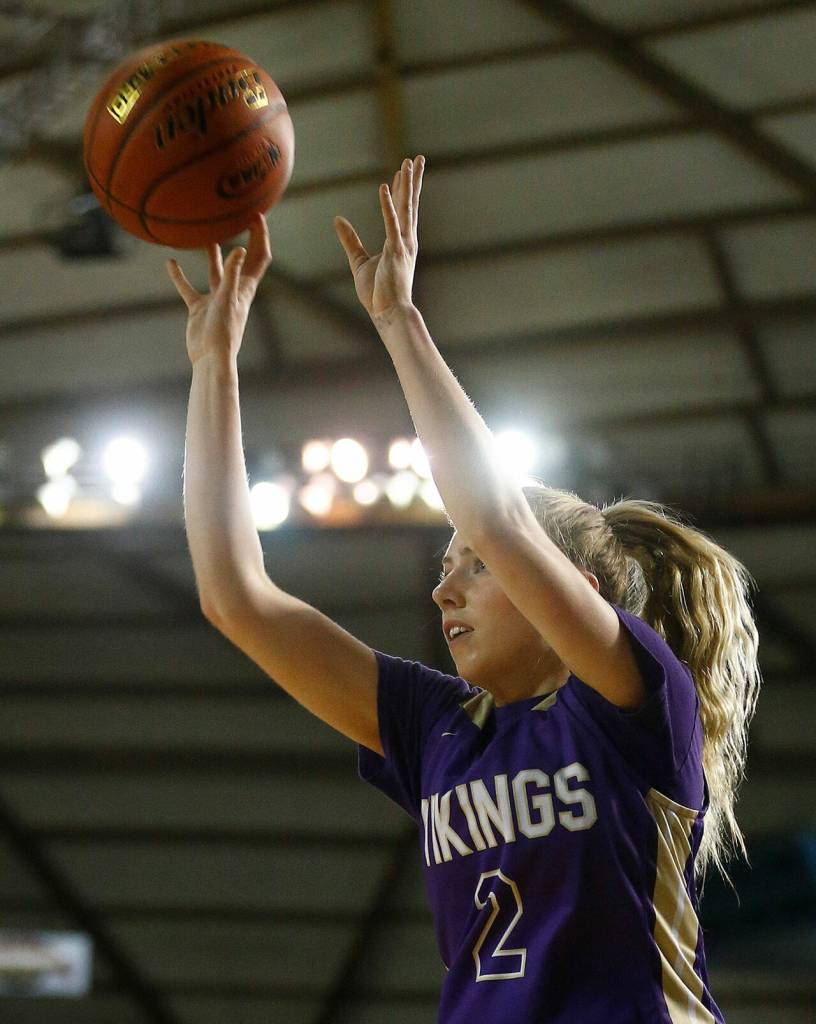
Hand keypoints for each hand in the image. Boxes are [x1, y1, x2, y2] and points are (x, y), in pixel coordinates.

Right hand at [166, 212, 271, 365]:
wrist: (209, 358)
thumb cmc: (223, 333)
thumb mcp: (227, 299)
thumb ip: (233, 275)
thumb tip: (240, 249)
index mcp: (246, 288)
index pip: (259, 257)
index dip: (260, 237)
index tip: (256, 216)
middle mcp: (233, 290)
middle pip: (241, 260)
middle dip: (244, 239)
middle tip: (238, 218)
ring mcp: (216, 298)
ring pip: (215, 271)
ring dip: (213, 254)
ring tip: (207, 235)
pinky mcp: (200, 308)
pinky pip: (188, 288)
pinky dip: (180, 276)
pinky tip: (170, 263)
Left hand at [334, 155, 424, 323]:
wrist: (388, 314)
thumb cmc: (377, 293)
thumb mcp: (358, 261)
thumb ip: (350, 239)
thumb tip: (338, 220)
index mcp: (399, 243)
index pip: (402, 210)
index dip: (402, 189)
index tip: (403, 170)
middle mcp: (406, 240)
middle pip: (410, 204)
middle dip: (414, 180)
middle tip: (418, 159)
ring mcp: (402, 245)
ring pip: (405, 208)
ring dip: (407, 185)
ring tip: (408, 163)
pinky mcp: (395, 252)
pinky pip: (391, 223)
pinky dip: (388, 205)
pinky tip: (386, 186)